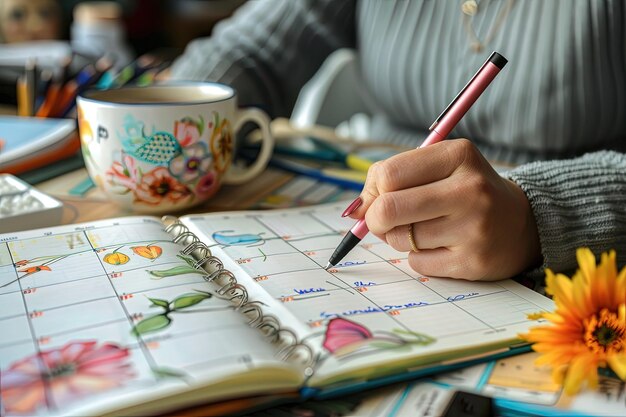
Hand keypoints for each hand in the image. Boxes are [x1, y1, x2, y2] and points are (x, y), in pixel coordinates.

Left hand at [348, 139, 541, 280]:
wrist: (522, 223)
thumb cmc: (466, 191)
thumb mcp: (439, 168)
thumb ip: (394, 179)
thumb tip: (354, 211)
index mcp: (458, 156)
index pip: (388, 174)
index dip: (372, 190)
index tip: (376, 197)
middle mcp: (470, 190)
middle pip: (388, 208)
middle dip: (375, 219)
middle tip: (382, 220)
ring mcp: (474, 228)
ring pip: (400, 239)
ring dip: (398, 238)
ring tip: (423, 230)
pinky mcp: (473, 262)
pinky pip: (417, 263)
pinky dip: (417, 257)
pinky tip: (440, 247)